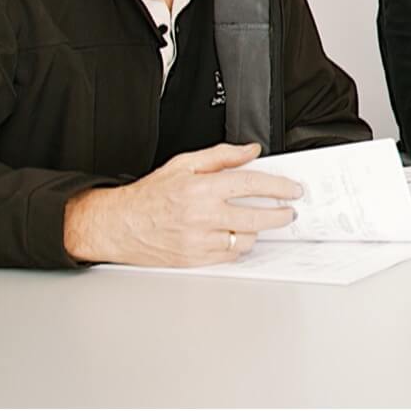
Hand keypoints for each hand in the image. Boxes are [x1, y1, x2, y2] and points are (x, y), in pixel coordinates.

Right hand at [60, 143, 301, 266]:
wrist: (118, 225)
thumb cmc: (149, 196)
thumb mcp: (183, 164)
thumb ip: (221, 156)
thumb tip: (251, 151)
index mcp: (202, 189)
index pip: (252, 184)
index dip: (279, 187)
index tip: (292, 189)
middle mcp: (202, 216)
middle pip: (258, 217)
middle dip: (281, 214)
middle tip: (288, 211)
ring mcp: (199, 240)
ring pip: (246, 239)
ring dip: (255, 230)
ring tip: (252, 222)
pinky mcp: (195, 259)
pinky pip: (231, 256)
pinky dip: (237, 246)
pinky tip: (233, 235)